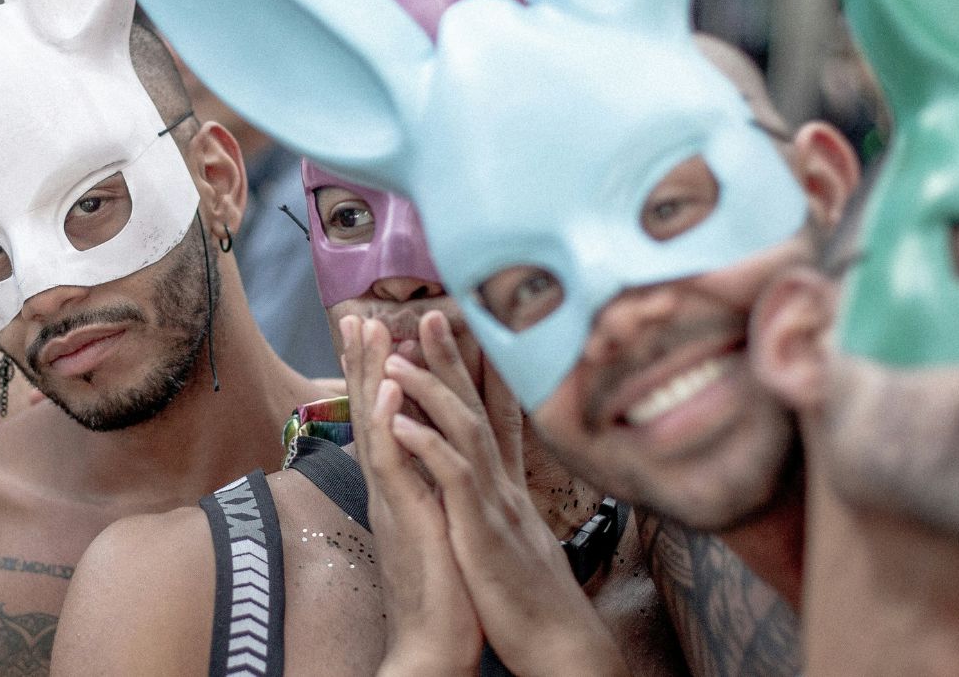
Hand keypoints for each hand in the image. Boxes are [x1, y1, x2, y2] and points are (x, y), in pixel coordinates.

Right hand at [343, 315, 483, 675]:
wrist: (435, 644)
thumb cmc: (443, 592)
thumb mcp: (436, 527)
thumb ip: (428, 491)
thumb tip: (429, 463)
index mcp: (399, 486)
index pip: (385, 417)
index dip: (376, 372)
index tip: (375, 328)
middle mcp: (389, 487)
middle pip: (370, 411)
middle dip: (362, 360)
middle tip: (355, 312)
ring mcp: (393, 500)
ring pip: (375, 427)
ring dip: (369, 375)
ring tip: (367, 328)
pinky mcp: (405, 519)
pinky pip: (393, 465)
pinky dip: (390, 424)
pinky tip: (389, 391)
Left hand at [383, 312, 627, 676]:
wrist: (560, 649)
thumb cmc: (532, 601)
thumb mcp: (510, 543)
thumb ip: (499, 510)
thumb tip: (489, 492)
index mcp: (505, 490)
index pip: (487, 417)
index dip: (470, 374)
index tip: (449, 337)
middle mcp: (505, 487)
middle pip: (477, 408)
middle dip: (452, 360)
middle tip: (426, 313)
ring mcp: (497, 506)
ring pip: (465, 432)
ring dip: (431, 390)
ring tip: (397, 357)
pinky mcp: (485, 532)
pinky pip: (455, 480)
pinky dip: (429, 447)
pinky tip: (401, 424)